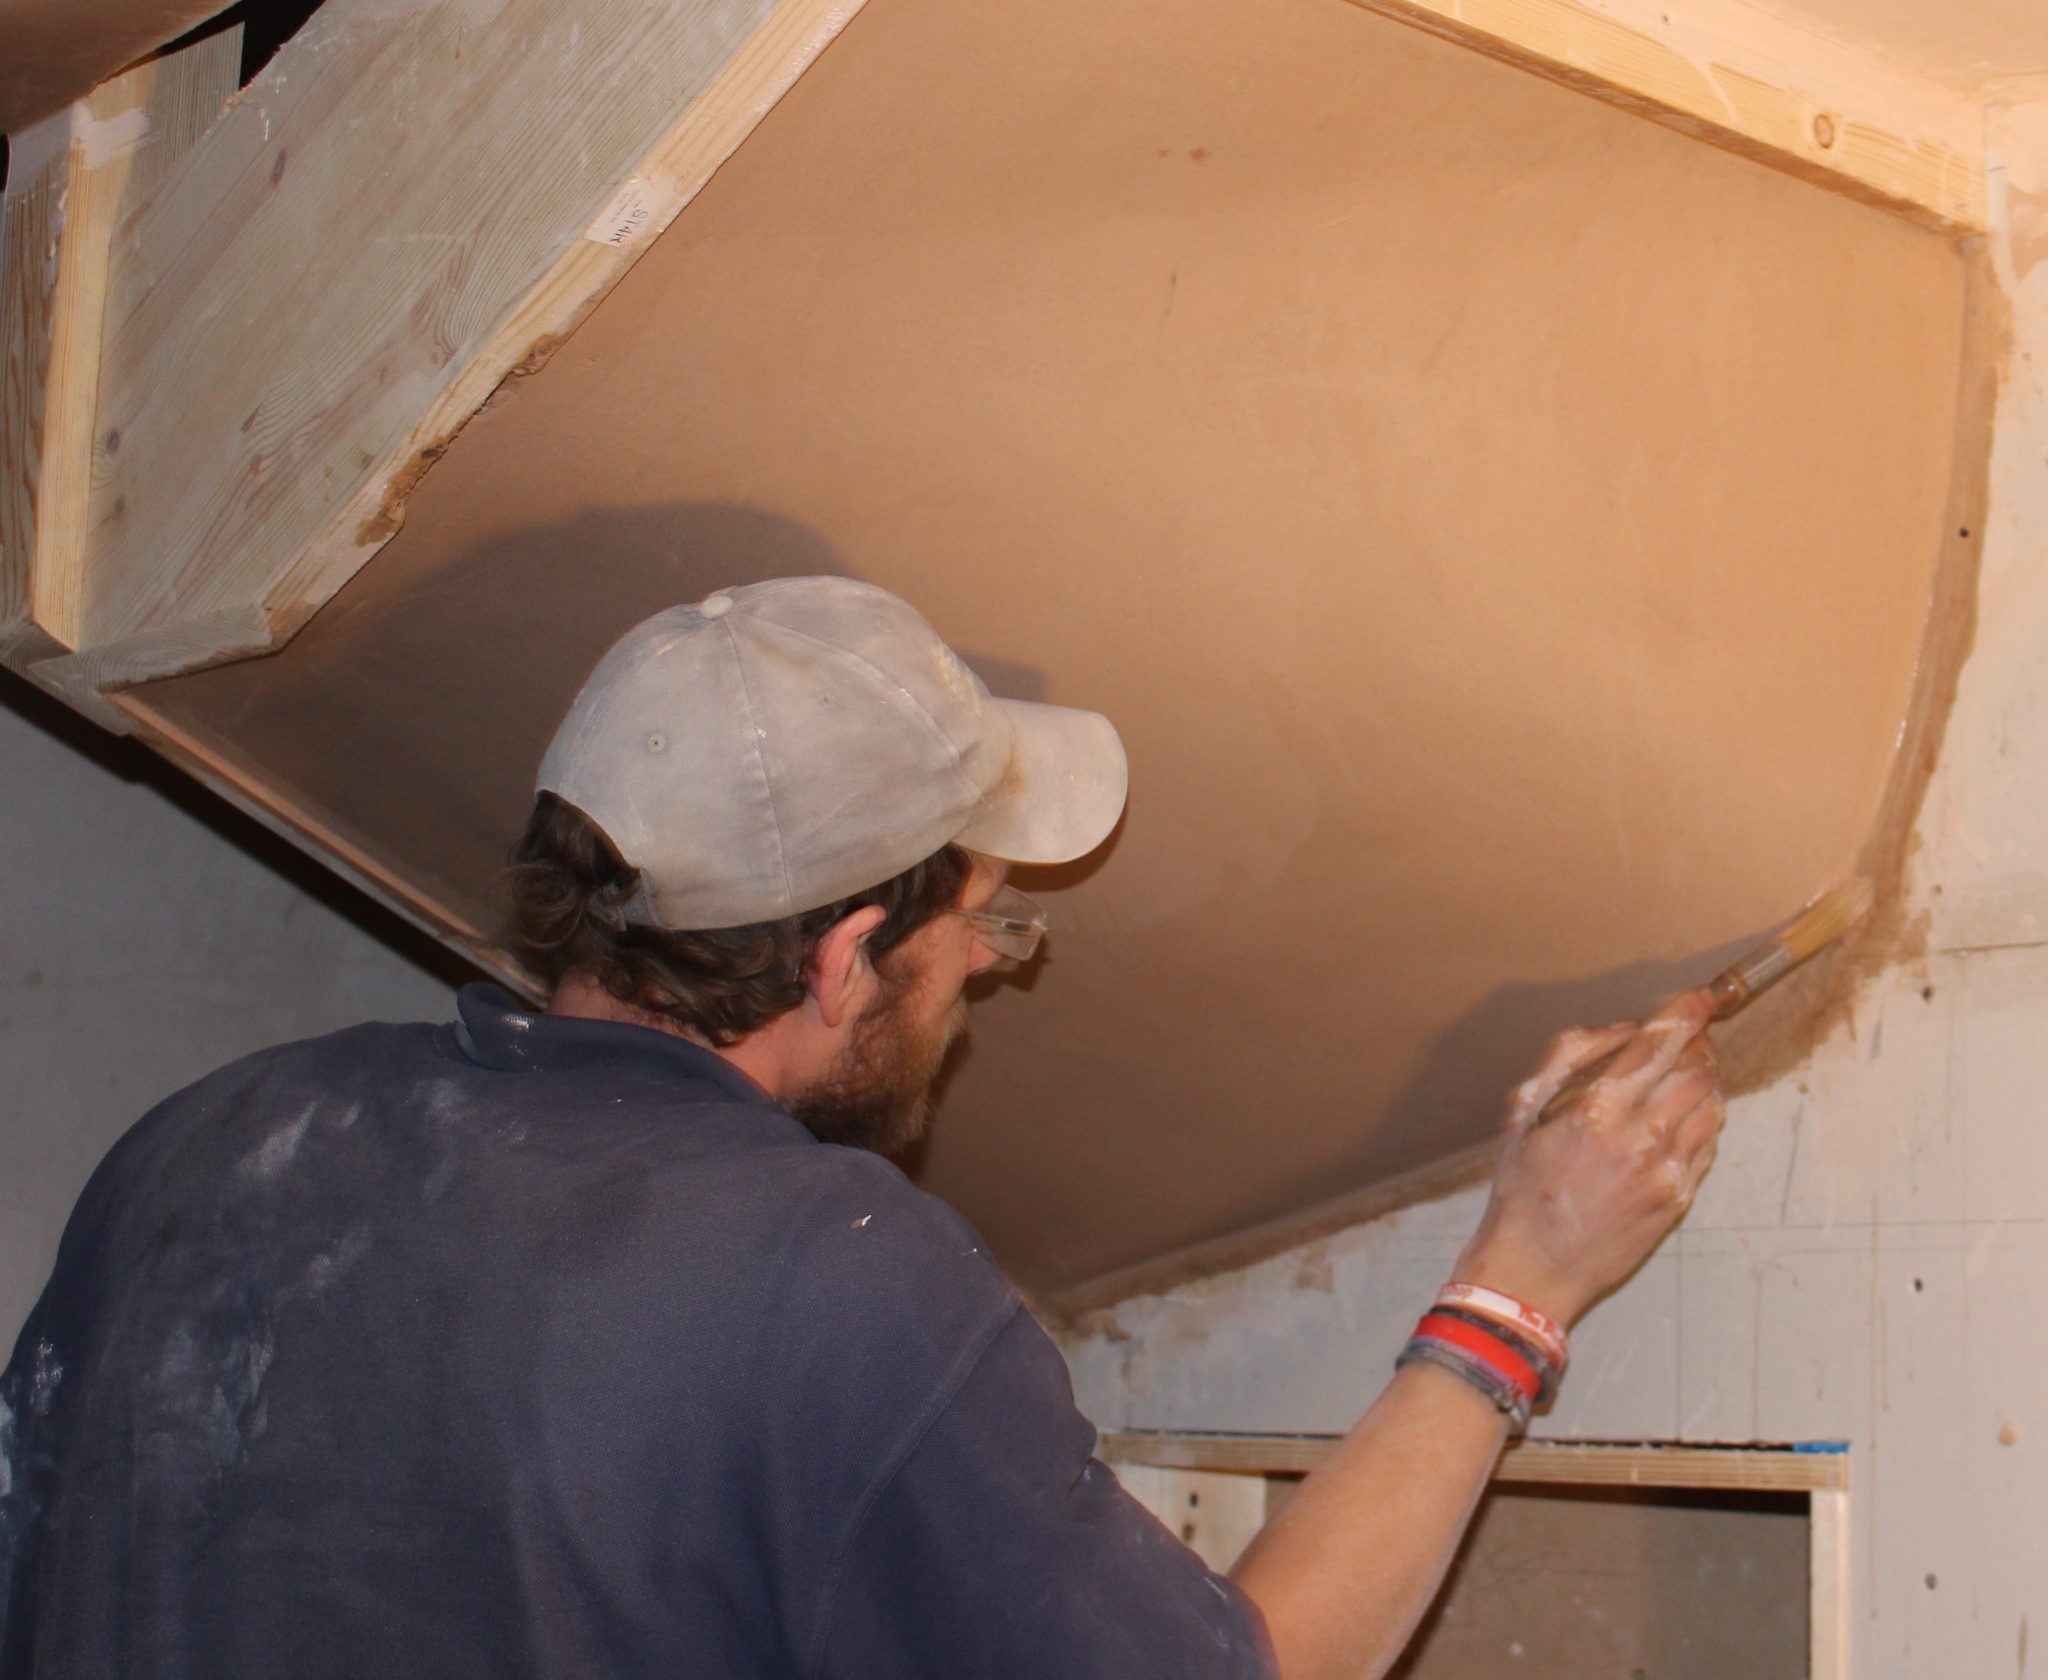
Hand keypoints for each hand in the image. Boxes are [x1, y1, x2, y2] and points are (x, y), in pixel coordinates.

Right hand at [1449, 988, 1724, 1326]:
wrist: (1537, 1265)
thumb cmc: (1522, 1188)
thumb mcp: (1522, 1112)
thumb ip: (1568, 1057)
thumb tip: (1619, 1027)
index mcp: (1597, 1109)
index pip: (1659, 1043)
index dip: (1687, 1012)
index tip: (1704, 996)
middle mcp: (1640, 1136)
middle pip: (1696, 1069)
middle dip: (1699, 1043)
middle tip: (1692, 1033)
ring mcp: (1666, 1171)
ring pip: (1712, 1105)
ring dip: (1707, 1079)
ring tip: (1691, 1070)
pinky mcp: (1679, 1198)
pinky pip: (1710, 1144)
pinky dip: (1707, 1118)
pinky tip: (1687, 1114)